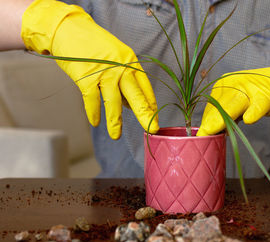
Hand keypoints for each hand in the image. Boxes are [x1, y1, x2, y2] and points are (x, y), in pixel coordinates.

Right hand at [21, 0, 158, 138]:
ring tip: (116, 136)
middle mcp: (121, 68)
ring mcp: (104, 73)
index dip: (150, 104)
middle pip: (136, 95)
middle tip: (152, 129)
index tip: (154, 118)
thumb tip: (131, 104)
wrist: (70, 30)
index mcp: (131, 62)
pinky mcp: (86, 78)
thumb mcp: (116, 57)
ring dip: (115, 121)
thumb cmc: (95, 46)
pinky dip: (93, 113)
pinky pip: (92, 101)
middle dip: (144, 114)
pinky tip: (95, 122)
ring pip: (114, 102)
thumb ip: (125, 79)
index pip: (145, 87)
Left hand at [197, 66, 269, 135]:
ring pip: (234, 105)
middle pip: (219, 107)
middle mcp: (234, 84)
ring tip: (212, 130)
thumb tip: (207, 133)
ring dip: (223, 119)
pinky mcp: (266, 97)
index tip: (201, 137)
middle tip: (202, 137)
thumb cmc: (255, 96)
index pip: (211, 107)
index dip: (206, 123)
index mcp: (223, 85)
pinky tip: (249, 119)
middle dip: (210, 123)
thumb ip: (223, 116)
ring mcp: (250, 89)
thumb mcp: (236, 105)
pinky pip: (259, 106)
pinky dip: (254, 112)